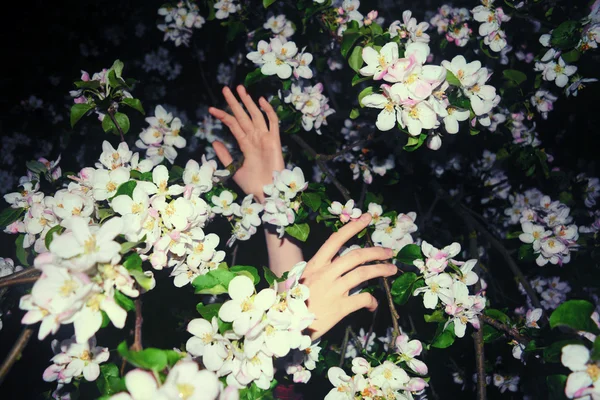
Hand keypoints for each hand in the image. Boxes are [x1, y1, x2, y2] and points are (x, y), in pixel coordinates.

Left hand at [209, 86, 283, 202]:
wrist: (266, 193)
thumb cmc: (253, 184)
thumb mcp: (234, 169)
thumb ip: (225, 155)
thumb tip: (214, 142)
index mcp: (245, 144)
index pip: (233, 125)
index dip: (223, 116)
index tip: (211, 109)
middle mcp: (255, 138)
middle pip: (243, 116)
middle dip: (235, 102)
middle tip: (225, 89)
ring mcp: (265, 138)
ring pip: (256, 115)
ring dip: (248, 102)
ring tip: (240, 89)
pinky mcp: (275, 141)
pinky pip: (272, 122)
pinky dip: (268, 111)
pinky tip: (261, 101)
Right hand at [301, 213, 396, 339]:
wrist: (287, 325)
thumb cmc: (295, 302)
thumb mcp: (302, 279)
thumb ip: (319, 270)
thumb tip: (337, 262)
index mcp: (315, 264)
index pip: (336, 240)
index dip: (352, 227)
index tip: (365, 218)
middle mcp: (325, 274)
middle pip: (355, 256)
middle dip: (376, 252)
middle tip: (389, 251)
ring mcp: (333, 290)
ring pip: (363, 274)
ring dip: (381, 270)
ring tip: (392, 270)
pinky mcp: (340, 308)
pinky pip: (362, 299)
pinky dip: (372, 300)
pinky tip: (374, 304)